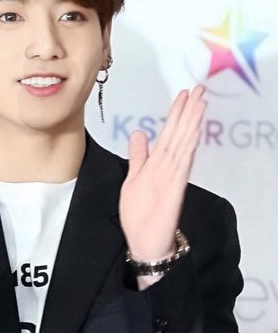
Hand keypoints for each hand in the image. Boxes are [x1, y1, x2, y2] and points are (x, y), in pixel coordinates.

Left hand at [119, 85, 205, 261]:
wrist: (145, 243)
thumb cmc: (140, 215)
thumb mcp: (132, 179)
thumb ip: (138, 156)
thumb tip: (139, 133)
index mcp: (157, 164)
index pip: (168, 134)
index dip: (175, 114)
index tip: (182, 94)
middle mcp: (167, 167)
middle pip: (179, 134)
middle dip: (188, 111)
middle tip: (199, 88)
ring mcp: (172, 177)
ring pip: (183, 144)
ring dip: (191, 123)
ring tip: (200, 102)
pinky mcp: (174, 189)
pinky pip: (182, 164)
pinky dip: (188, 147)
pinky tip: (194, 131)